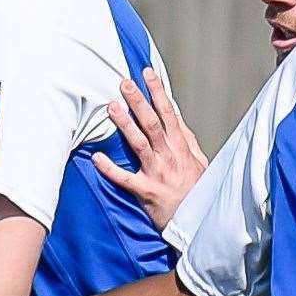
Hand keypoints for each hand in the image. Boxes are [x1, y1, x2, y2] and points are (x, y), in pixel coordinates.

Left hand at [92, 66, 207, 230]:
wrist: (199, 222)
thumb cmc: (197, 192)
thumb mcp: (199, 163)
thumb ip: (187, 141)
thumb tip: (177, 119)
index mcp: (181, 147)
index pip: (168, 112)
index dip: (157, 91)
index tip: (147, 72)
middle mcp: (170, 156)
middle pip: (153, 123)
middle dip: (139, 101)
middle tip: (124, 82)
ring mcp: (158, 173)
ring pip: (140, 144)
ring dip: (125, 124)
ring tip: (111, 107)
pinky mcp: (147, 191)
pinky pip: (126, 179)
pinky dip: (110, 169)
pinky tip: (96, 158)